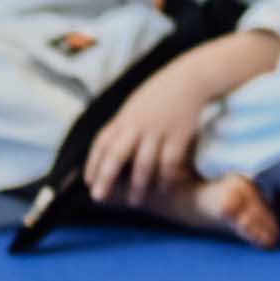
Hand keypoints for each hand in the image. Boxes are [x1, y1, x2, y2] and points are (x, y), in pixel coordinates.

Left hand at [81, 69, 215, 201]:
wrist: (189, 79)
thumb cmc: (160, 94)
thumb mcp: (135, 106)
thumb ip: (123, 126)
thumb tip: (108, 149)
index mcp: (124, 118)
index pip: (102, 143)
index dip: (93, 164)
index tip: (89, 182)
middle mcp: (138, 125)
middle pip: (117, 155)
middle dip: (106, 178)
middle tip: (99, 198)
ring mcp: (159, 131)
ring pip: (143, 164)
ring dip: (138, 186)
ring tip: (135, 201)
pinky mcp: (179, 135)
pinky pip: (170, 163)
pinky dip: (166, 178)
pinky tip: (164, 188)